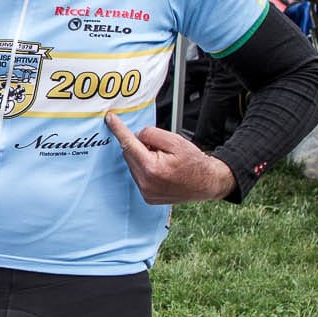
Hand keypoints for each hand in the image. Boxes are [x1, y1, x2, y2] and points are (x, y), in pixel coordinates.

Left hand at [105, 112, 235, 204]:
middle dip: (140, 146)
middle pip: (129, 154)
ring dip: (143, 158)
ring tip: (164, 162)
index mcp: (152, 168)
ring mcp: (146, 192)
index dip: (118, 129)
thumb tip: (136, 135)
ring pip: (133, 165)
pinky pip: (138, 176)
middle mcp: (146, 183)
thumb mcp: (176, 140)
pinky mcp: (147, 197)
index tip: (109, 119)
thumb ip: (152, 134)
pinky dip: (145, 169)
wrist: (208, 183)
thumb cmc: (195, 163)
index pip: (129, 144)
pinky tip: (161, 170)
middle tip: (159, 148)